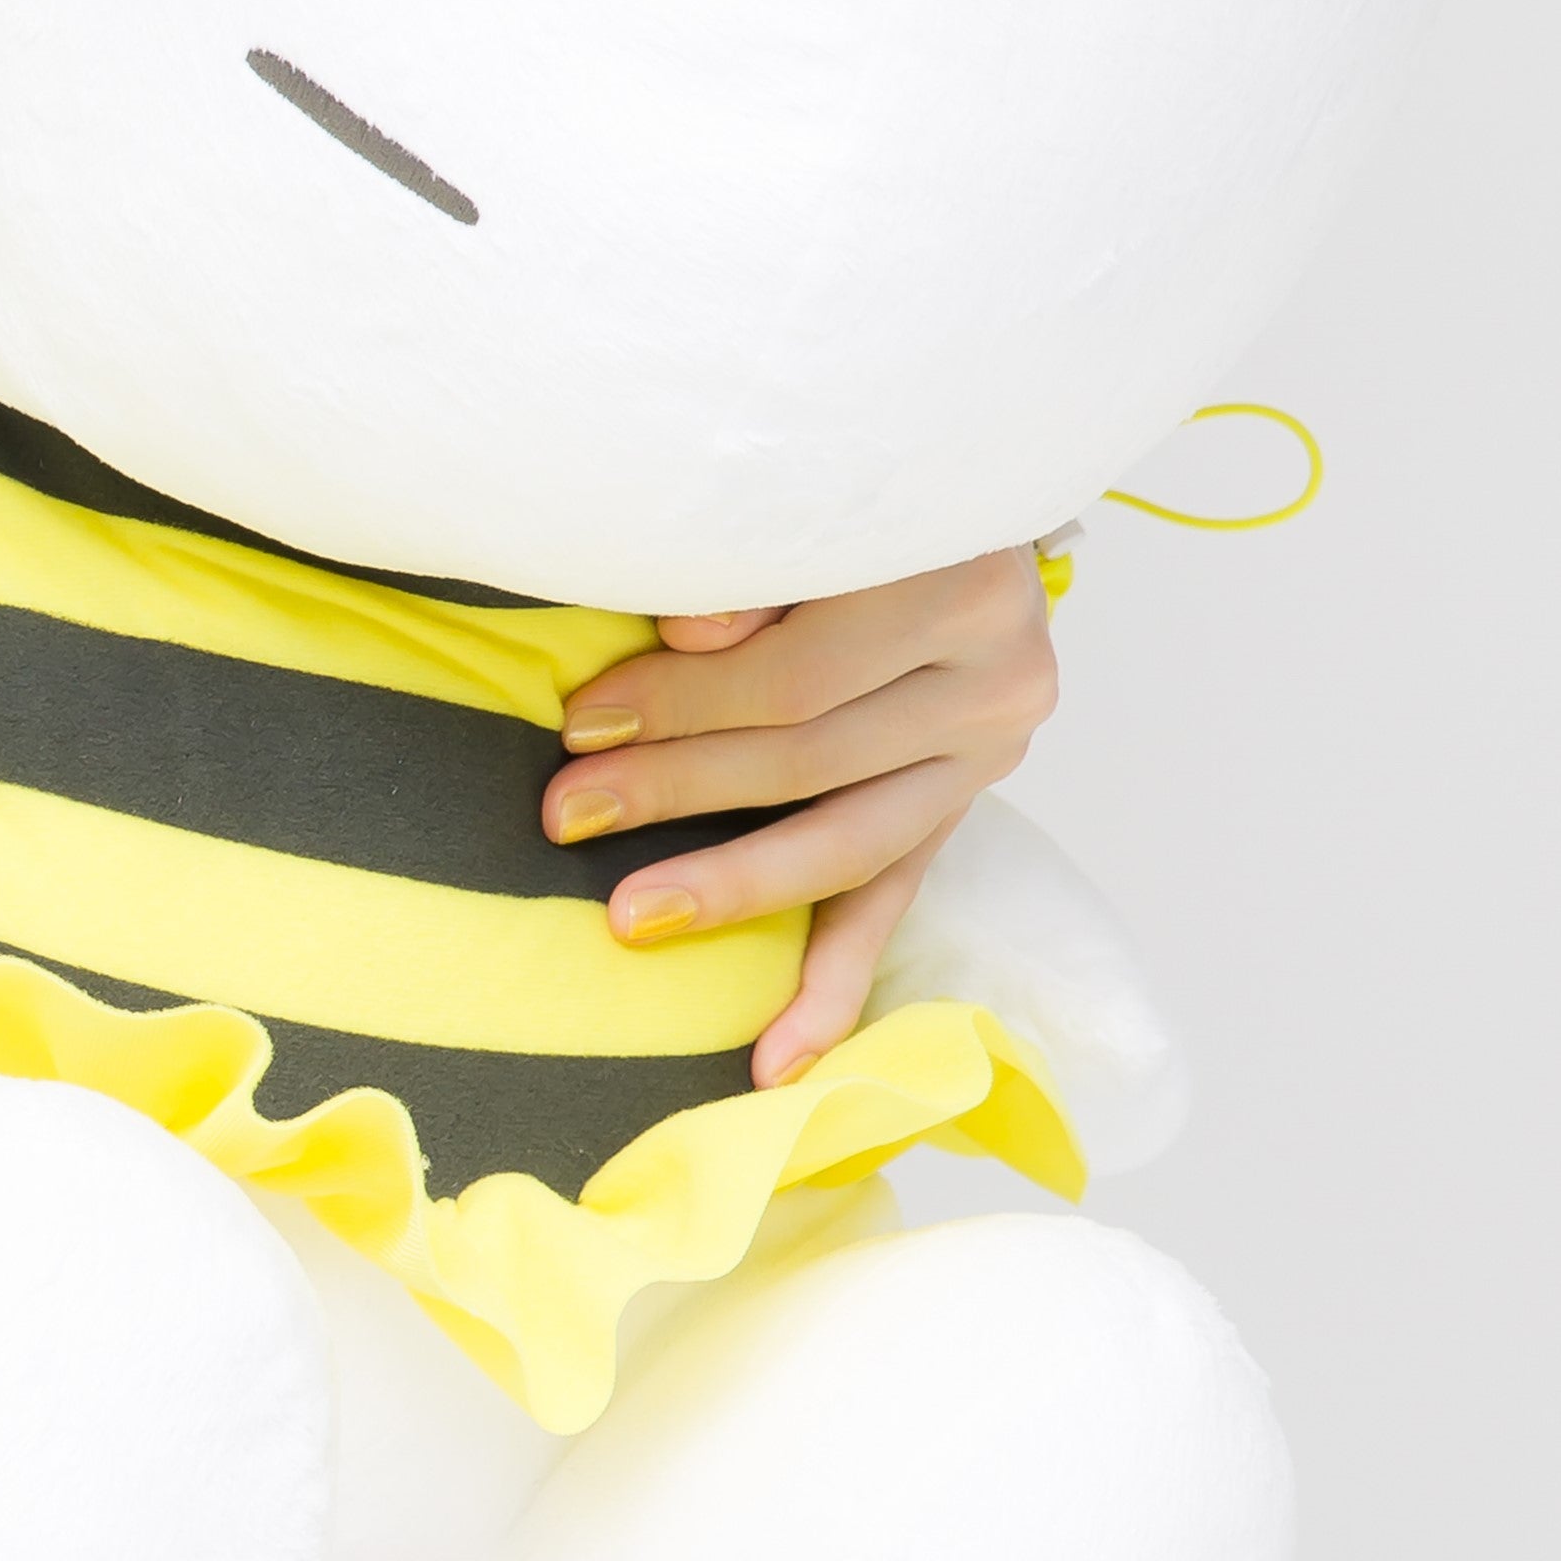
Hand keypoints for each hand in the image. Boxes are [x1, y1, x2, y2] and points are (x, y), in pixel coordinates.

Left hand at [539, 546, 1058, 1080]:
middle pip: (811, 756)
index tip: (579, 723)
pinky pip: (890, 905)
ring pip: (846, 842)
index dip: (682, 703)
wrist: (950, 505)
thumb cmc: (845, 500)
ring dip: (732, 888)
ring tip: (632, 919)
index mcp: (961, 580)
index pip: (799, 673)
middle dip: (677, 787)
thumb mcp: (806, 508)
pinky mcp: (960, 808)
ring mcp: (987, 752)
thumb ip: (754, 568)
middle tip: (563, 812)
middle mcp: (997, 674)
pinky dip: (832, 986)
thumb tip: (687, 634)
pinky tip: (775, 1060)